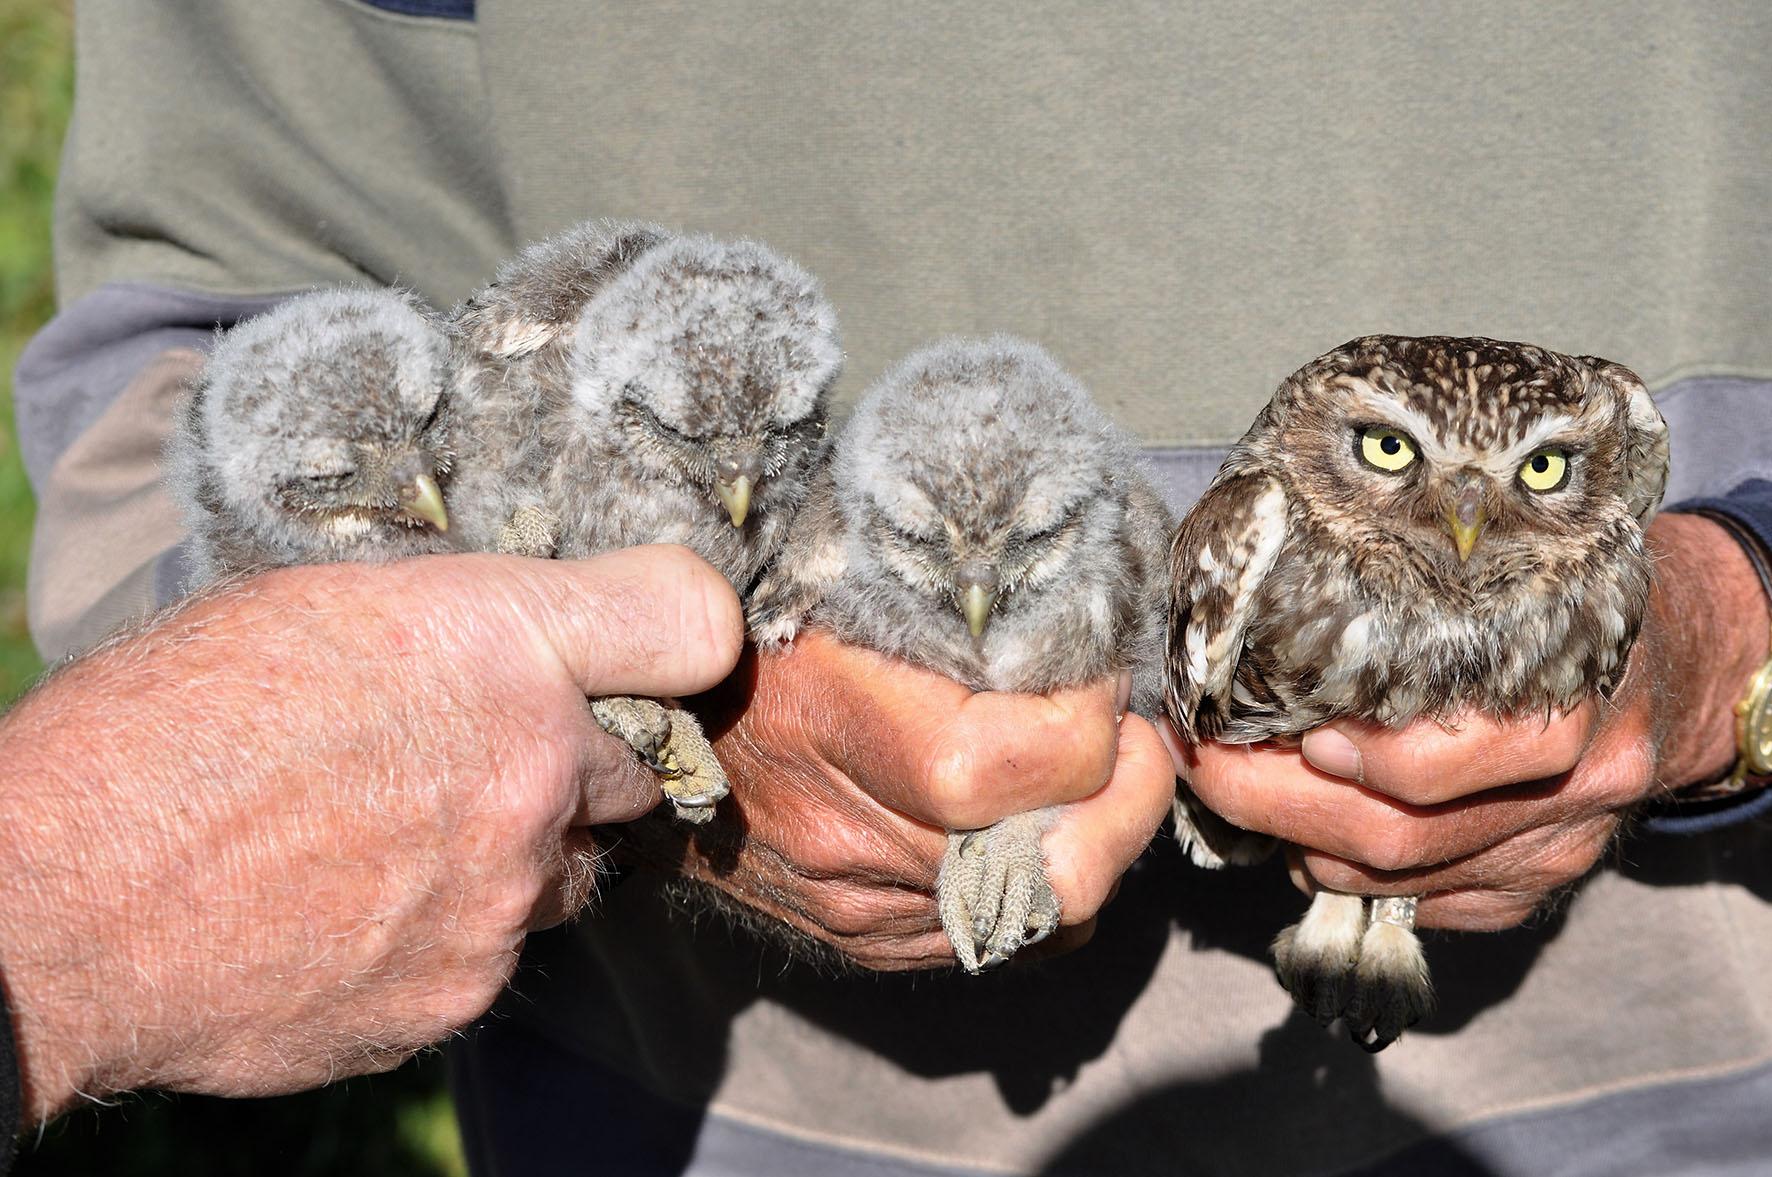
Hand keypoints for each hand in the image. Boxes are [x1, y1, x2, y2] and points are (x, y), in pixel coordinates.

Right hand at [0, 545, 741, 1121]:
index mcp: (498, 640)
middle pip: (636, 767)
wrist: (59, 902)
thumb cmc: (162, 725)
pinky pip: (493, 953)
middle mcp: (532, 767)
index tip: (665, 652)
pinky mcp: (462, 994)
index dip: (683, 636)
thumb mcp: (317, 608)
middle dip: (579, 762)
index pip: (689, 619)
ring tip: (394, 840)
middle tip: (479, 758)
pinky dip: (447, 933)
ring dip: (519, 855)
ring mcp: (505, 897)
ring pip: (567, 872)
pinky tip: (351, 910)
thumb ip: (459, 628)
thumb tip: (529, 649)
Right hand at [635, 631, 1174, 970]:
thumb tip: (1069, 602)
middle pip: (1067, 866)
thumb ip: (949, 593)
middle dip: (1132, 799)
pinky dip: (1046, 886)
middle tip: (1134, 737)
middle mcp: (859, 843)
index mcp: (852, 731)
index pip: (1044, 761)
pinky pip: (1005, 941)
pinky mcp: (867, 942)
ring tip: (1092, 775)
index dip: (1099, 713)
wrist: (637, 724)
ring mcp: (864, 909)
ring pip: (1050, 914)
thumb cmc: (748, 626)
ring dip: (1097, 842)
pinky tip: (1039, 826)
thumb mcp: (835, 575)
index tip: (1096, 668)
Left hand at [1170, 513, 1768, 930]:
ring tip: (1255, 796)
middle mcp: (1576, 777)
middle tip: (1208, 769)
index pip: (1425, 764)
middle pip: (1400, 835)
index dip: (1320, 762)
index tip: (1238, 728)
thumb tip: (1257, 653)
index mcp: (1561, 681)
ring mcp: (1567, 842)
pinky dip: (1360, 879)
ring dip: (1307, 847)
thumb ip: (1400, 610)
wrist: (1679, 657)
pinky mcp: (1549, 885)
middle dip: (1278, 807)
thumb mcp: (1490, 573)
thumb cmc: (1553, 594)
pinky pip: (1434, 907)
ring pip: (1405, 880)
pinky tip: (1323, 838)